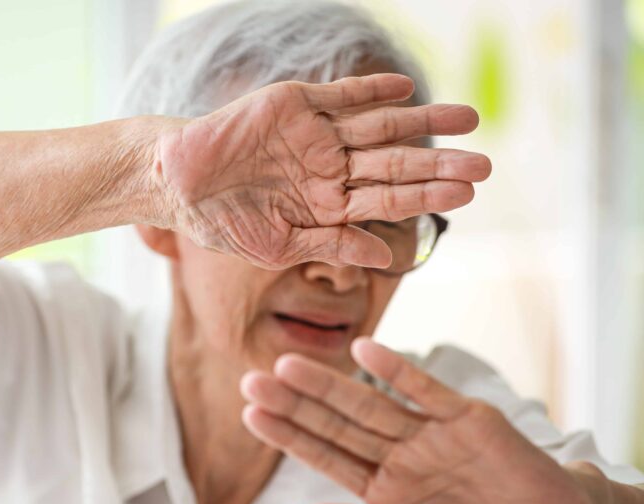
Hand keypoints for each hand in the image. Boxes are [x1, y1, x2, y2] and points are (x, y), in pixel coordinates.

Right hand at [154, 74, 490, 269]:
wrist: (176, 184)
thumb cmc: (222, 223)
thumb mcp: (280, 245)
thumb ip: (333, 245)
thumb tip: (386, 257)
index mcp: (327, 205)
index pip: (387, 199)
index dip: (426, 196)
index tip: (465, 196)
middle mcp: (328, 167)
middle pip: (394, 163)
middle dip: (438, 163)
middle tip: (485, 164)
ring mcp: (314, 135)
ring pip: (378, 127)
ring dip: (422, 122)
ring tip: (470, 118)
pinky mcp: (294, 104)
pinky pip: (340, 96)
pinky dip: (371, 92)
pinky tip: (405, 90)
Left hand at [239, 338, 591, 503]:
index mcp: (383, 490)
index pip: (325, 457)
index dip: (289, 436)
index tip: (250, 415)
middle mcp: (398, 456)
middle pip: (336, 426)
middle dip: (294, 405)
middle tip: (251, 380)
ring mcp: (429, 434)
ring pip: (370, 404)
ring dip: (330, 386)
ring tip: (287, 366)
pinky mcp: (466, 417)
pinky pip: (425, 390)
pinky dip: (396, 370)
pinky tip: (363, 351)